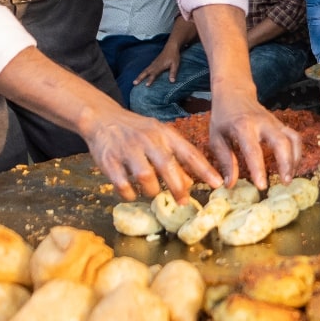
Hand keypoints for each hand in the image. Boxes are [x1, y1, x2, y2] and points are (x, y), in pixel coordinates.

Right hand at [83, 109, 222, 203]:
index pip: (189, 152)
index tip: (218, 184)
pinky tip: (133, 194)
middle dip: (178, 187)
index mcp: (164, 134)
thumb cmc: (136, 132)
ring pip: (145, 176)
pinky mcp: (108, 160)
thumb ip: (175, 158)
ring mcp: (127, 149)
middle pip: (167, 166)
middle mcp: (148, 139)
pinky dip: (130, 194)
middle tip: (183, 202)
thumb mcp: (159, 138)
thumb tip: (190, 184)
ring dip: (152, 191)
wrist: (101, 118)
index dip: (204, 169)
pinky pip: (122, 184)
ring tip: (152, 193)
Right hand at [133, 45, 182, 86]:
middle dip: (140, 78)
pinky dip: (142, 73)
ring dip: (139, 76)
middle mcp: (155, 65)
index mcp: (160, 66)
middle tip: (134, 83)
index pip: (154, 74)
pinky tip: (140, 76)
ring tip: (134, 82)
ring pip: (145, 70)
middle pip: (146, 72)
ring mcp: (153, 64)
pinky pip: (146, 69)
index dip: (150, 80)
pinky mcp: (153, 63)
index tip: (146, 85)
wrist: (171, 47)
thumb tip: (172, 81)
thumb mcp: (175, 65)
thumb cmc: (174, 56)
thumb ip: (173, 73)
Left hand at [206, 90, 303, 189]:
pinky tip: (292, 166)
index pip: (253, 150)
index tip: (261, 186)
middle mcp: (263, 123)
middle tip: (285, 182)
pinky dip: (296, 153)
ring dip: (295, 159)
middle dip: (286, 163)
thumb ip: (225, 161)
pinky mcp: (281, 124)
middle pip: (282, 142)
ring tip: (289, 177)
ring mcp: (275, 122)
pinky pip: (295, 138)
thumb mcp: (217, 138)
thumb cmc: (223, 117)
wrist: (234, 92)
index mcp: (243, 126)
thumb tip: (230, 184)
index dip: (258, 169)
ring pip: (293, 139)